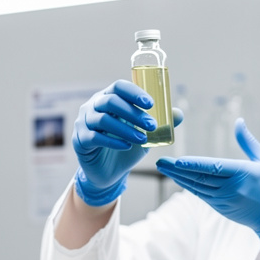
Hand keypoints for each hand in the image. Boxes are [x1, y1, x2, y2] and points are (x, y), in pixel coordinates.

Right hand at [73, 80, 181, 206]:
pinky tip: (127, 147)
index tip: (151, 103)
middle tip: (152, 125)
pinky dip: (113, 141)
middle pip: (110, 101)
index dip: (134, 92)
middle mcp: (93, 107)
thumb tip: (179, 114)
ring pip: (103, 120)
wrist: (110, 172)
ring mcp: (84, 123)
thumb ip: (160, 124)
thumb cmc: (126, 146)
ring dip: (125, 129)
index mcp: (108, 98)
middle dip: (133, 113)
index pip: (118, 87)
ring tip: (143, 139)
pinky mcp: (80, 141)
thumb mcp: (146, 134)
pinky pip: (94, 137)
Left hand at [156, 119, 259, 256]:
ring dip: (179, 178)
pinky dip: (188, 185)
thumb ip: (248, 142)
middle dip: (179, 170)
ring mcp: (225, 200)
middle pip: (201, 178)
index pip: (215, 168)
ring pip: (197, 187)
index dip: (195, 165)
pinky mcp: (220, 207)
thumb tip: (238, 122)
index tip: (178, 160)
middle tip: (161, 162)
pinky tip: (177, 177)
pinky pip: (201, 195)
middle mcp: (232, 188)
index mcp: (244, 174)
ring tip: (164, 168)